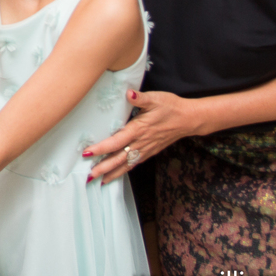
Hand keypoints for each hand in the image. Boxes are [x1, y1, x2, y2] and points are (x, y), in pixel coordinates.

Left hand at [82, 89, 199, 183]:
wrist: (188, 119)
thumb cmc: (170, 107)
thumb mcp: (155, 98)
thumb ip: (141, 98)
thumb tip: (129, 94)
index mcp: (138, 129)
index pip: (116, 141)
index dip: (101, 148)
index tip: (87, 153)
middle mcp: (141, 142)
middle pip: (119, 158)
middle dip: (103, 167)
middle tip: (89, 176)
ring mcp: (146, 149)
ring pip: (127, 164)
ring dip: (112, 173)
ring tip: (99, 181)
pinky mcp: (150, 151)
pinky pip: (134, 163)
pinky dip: (124, 171)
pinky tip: (116, 175)